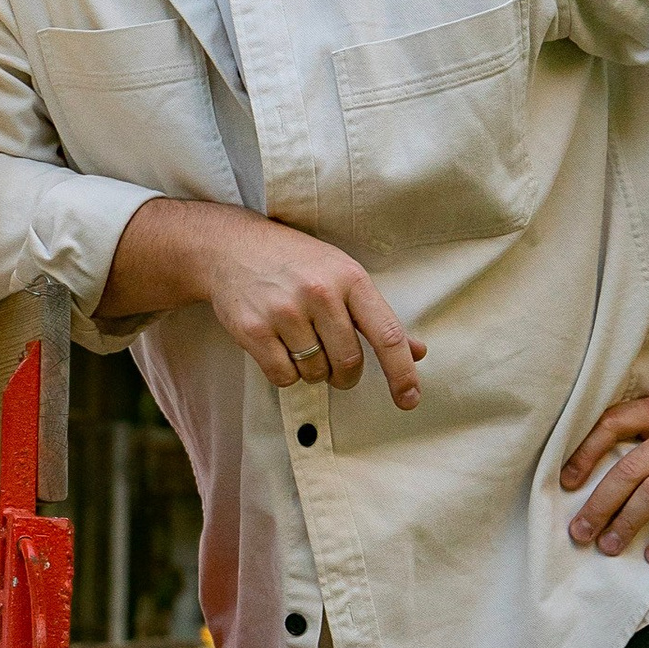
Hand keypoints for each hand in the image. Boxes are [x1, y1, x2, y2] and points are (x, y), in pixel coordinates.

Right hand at [103, 200, 425, 407]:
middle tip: (337, 369)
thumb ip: (377, 316)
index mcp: (350, 278)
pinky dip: (285, 373)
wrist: (231, 247)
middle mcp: (320, 293)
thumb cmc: (295, 263)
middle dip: (345, 375)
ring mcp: (285, 311)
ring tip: (300, 345)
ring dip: (312, 371)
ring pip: (315, 372)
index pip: (387, 334)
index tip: (409, 400)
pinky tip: (279, 348)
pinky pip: (283, 376)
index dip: (402, 372)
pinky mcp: (254, 329)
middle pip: (349, 362)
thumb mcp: (342, 275)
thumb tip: (417, 352)